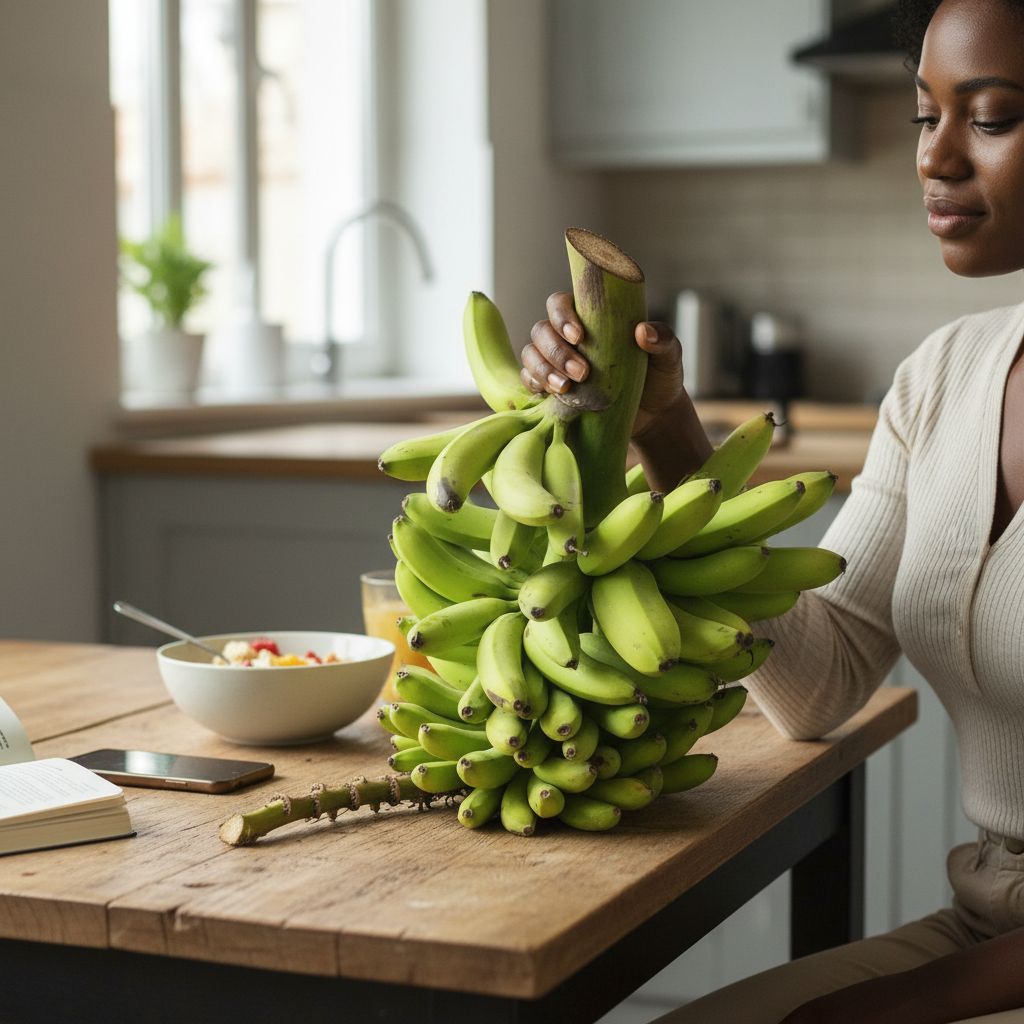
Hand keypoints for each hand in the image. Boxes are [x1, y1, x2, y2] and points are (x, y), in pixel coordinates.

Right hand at [519, 291, 684, 438]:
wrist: (653, 415)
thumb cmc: (659, 378)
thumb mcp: (668, 357)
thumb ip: (663, 340)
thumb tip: (643, 332)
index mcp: (591, 317)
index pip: (560, 304)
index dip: (562, 316)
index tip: (579, 337)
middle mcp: (567, 336)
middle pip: (541, 331)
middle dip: (556, 351)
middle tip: (582, 373)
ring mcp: (556, 362)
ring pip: (531, 354)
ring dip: (543, 369)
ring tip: (566, 388)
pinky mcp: (551, 387)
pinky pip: (528, 379)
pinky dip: (534, 384)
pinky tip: (552, 394)